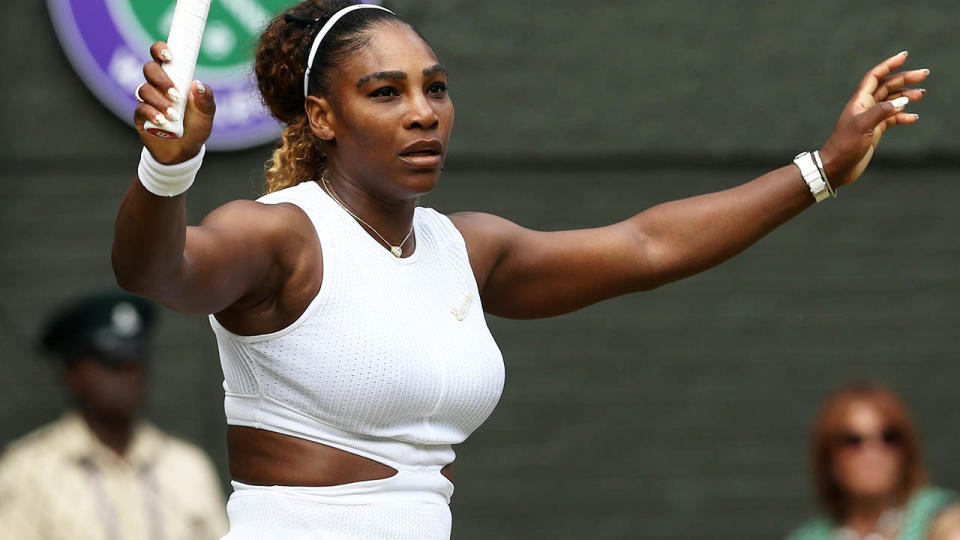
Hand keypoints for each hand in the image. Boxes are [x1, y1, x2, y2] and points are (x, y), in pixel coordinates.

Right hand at [134, 41, 215, 164]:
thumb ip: (206, 99)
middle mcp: (158, 86)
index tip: (170, 57)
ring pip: (144, 89)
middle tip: (176, 95)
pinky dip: (152, 113)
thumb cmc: (196, 128)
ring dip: (160, 101)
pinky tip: (162, 121)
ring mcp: (148, 101)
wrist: (185, 152)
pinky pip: (141, 108)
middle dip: (162, 79)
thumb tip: (197, 84)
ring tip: (174, 115)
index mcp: (174, 78)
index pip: (161, 56)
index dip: (160, 50)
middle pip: (150, 69)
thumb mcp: (207, 114)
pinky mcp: (141, 116)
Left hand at [818, 51, 928, 187]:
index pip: (875, 77)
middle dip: (905, 79)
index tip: (904, 56)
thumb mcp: (863, 126)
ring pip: (891, 102)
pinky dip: (903, 116)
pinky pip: (892, 119)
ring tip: (921, 95)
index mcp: (859, 101)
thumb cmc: (844, 146)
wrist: (836, 167)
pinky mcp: (874, 131)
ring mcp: (871, 119)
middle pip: (887, 87)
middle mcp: (865, 107)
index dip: (889, 65)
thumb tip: (902, 101)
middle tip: (924, 74)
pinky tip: (913, 117)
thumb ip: (882, 112)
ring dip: (906, 96)